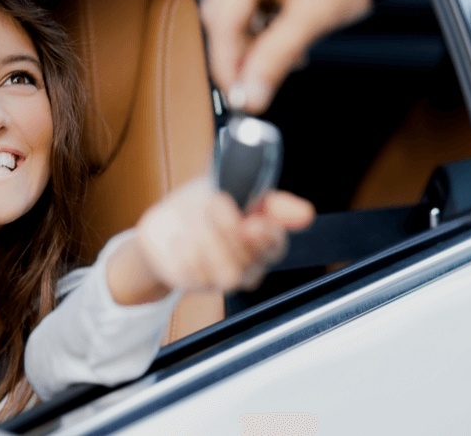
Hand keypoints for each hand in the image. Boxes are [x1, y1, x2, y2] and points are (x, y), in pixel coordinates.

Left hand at [107, 178, 313, 304]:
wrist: (165, 221)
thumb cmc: (204, 204)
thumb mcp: (234, 187)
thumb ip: (269, 201)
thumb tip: (305, 214)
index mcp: (263, 239)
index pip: (277, 246)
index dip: (267, 237)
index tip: (252, 222)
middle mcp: (248, 264)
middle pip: (251, 260)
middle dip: (229, 229)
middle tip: (214, 204)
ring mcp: (221, 277)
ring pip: (229, 275)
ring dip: (210, 243)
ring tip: (195, 220)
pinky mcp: (195, 283)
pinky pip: (196, 276)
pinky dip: (186, 252)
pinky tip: (180, 238)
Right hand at [201, 0, 372, 113]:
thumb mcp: (312, 17)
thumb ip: (276, 58)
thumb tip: (252, 94)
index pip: (223, 19)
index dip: (227, 62)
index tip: (237, 94)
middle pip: (222, 16)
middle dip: (238, 54)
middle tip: (253, 85)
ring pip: (234, 13)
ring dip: (252, 42)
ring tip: (281, 59)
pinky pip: (249, 3)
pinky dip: (262, 27)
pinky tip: (281, 40)